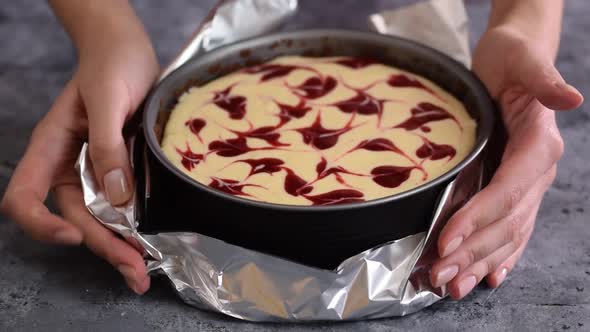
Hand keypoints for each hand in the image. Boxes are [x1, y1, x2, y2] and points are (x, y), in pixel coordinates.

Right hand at [1, 33, 158, 293]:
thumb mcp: (108, 99)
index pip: (26, 197)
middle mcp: (70, 165)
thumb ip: (107, 144)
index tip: (75, 234)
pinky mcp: (121, 169)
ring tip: (142, 272)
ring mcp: (95, 170)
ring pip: (100, 218)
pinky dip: (133, 227)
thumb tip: (117, 197)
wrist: (130, 49)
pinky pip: (122, 205)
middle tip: (134, 272)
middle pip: (75, 218)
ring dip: (119, 247)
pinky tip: (150, 244)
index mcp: (52, 148)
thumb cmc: (111, 64)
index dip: (43, 224)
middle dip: (102, 247)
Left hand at [430, 26, 582, 298]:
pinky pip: (511, 227)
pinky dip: (500, 253)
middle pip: (506, 221)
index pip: (508, 192)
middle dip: (473, 251)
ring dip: (480, 261)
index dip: (479, 218)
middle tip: (441, 275)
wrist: (513, 60)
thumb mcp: (523, 60)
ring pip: (507, 232)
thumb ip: (543, 80)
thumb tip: (570, 98)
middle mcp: (536, 171)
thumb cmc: (513, 58)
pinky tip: (488, 275)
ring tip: (453, 286)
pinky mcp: (513, 186)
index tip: (448, 239)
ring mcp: (527, 183)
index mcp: (539, 146)